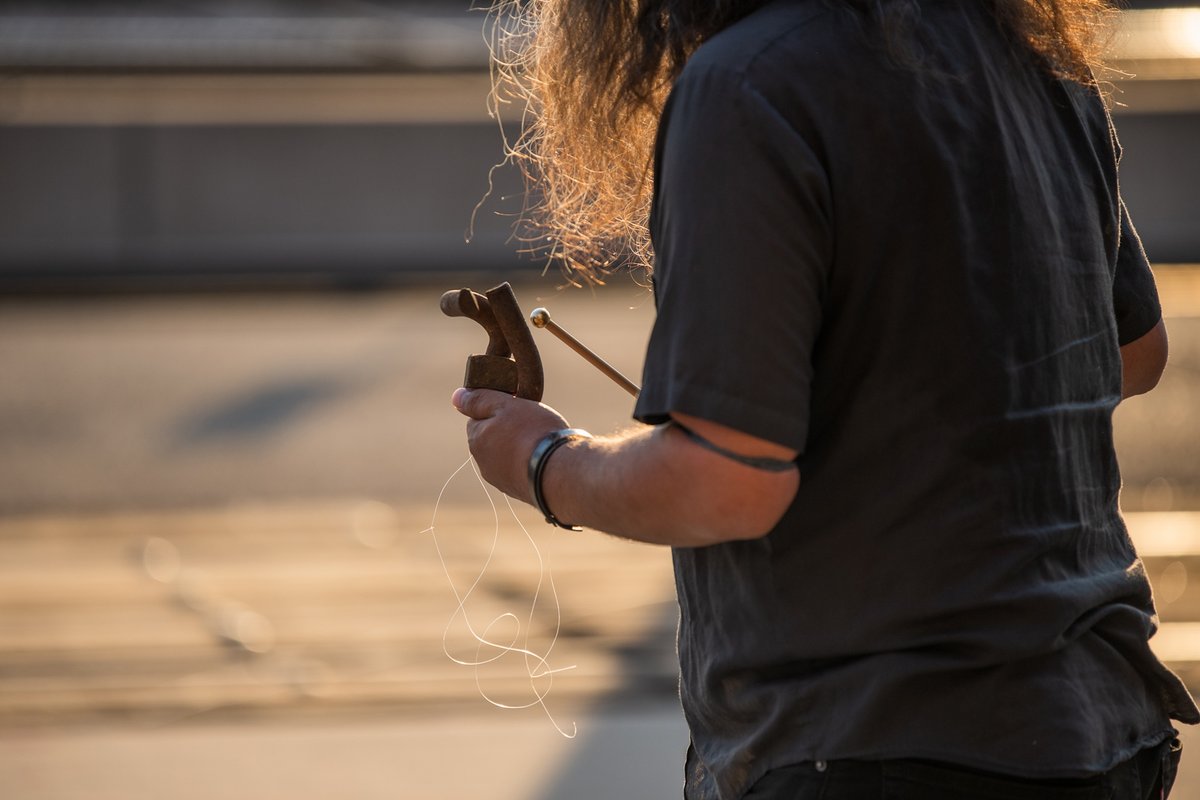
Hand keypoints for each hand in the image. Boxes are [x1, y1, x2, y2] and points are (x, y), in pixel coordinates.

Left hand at [451, 388, 570, 502]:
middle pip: (492, 438)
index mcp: (477, 439)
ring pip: (506, 455)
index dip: (497, 410)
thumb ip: (480, 400)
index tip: (516, 409)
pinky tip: (543, 459)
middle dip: (506, 430)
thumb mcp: (506, 406)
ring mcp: (500, 480)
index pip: (478, 418)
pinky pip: (519, 471)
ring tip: (540, 442)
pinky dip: (528, 463)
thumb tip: (456, 397)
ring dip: (517, 448)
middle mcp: (483, 462)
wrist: (558, 472)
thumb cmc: (533, 433)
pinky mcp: (517, 491)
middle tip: (530, 424)